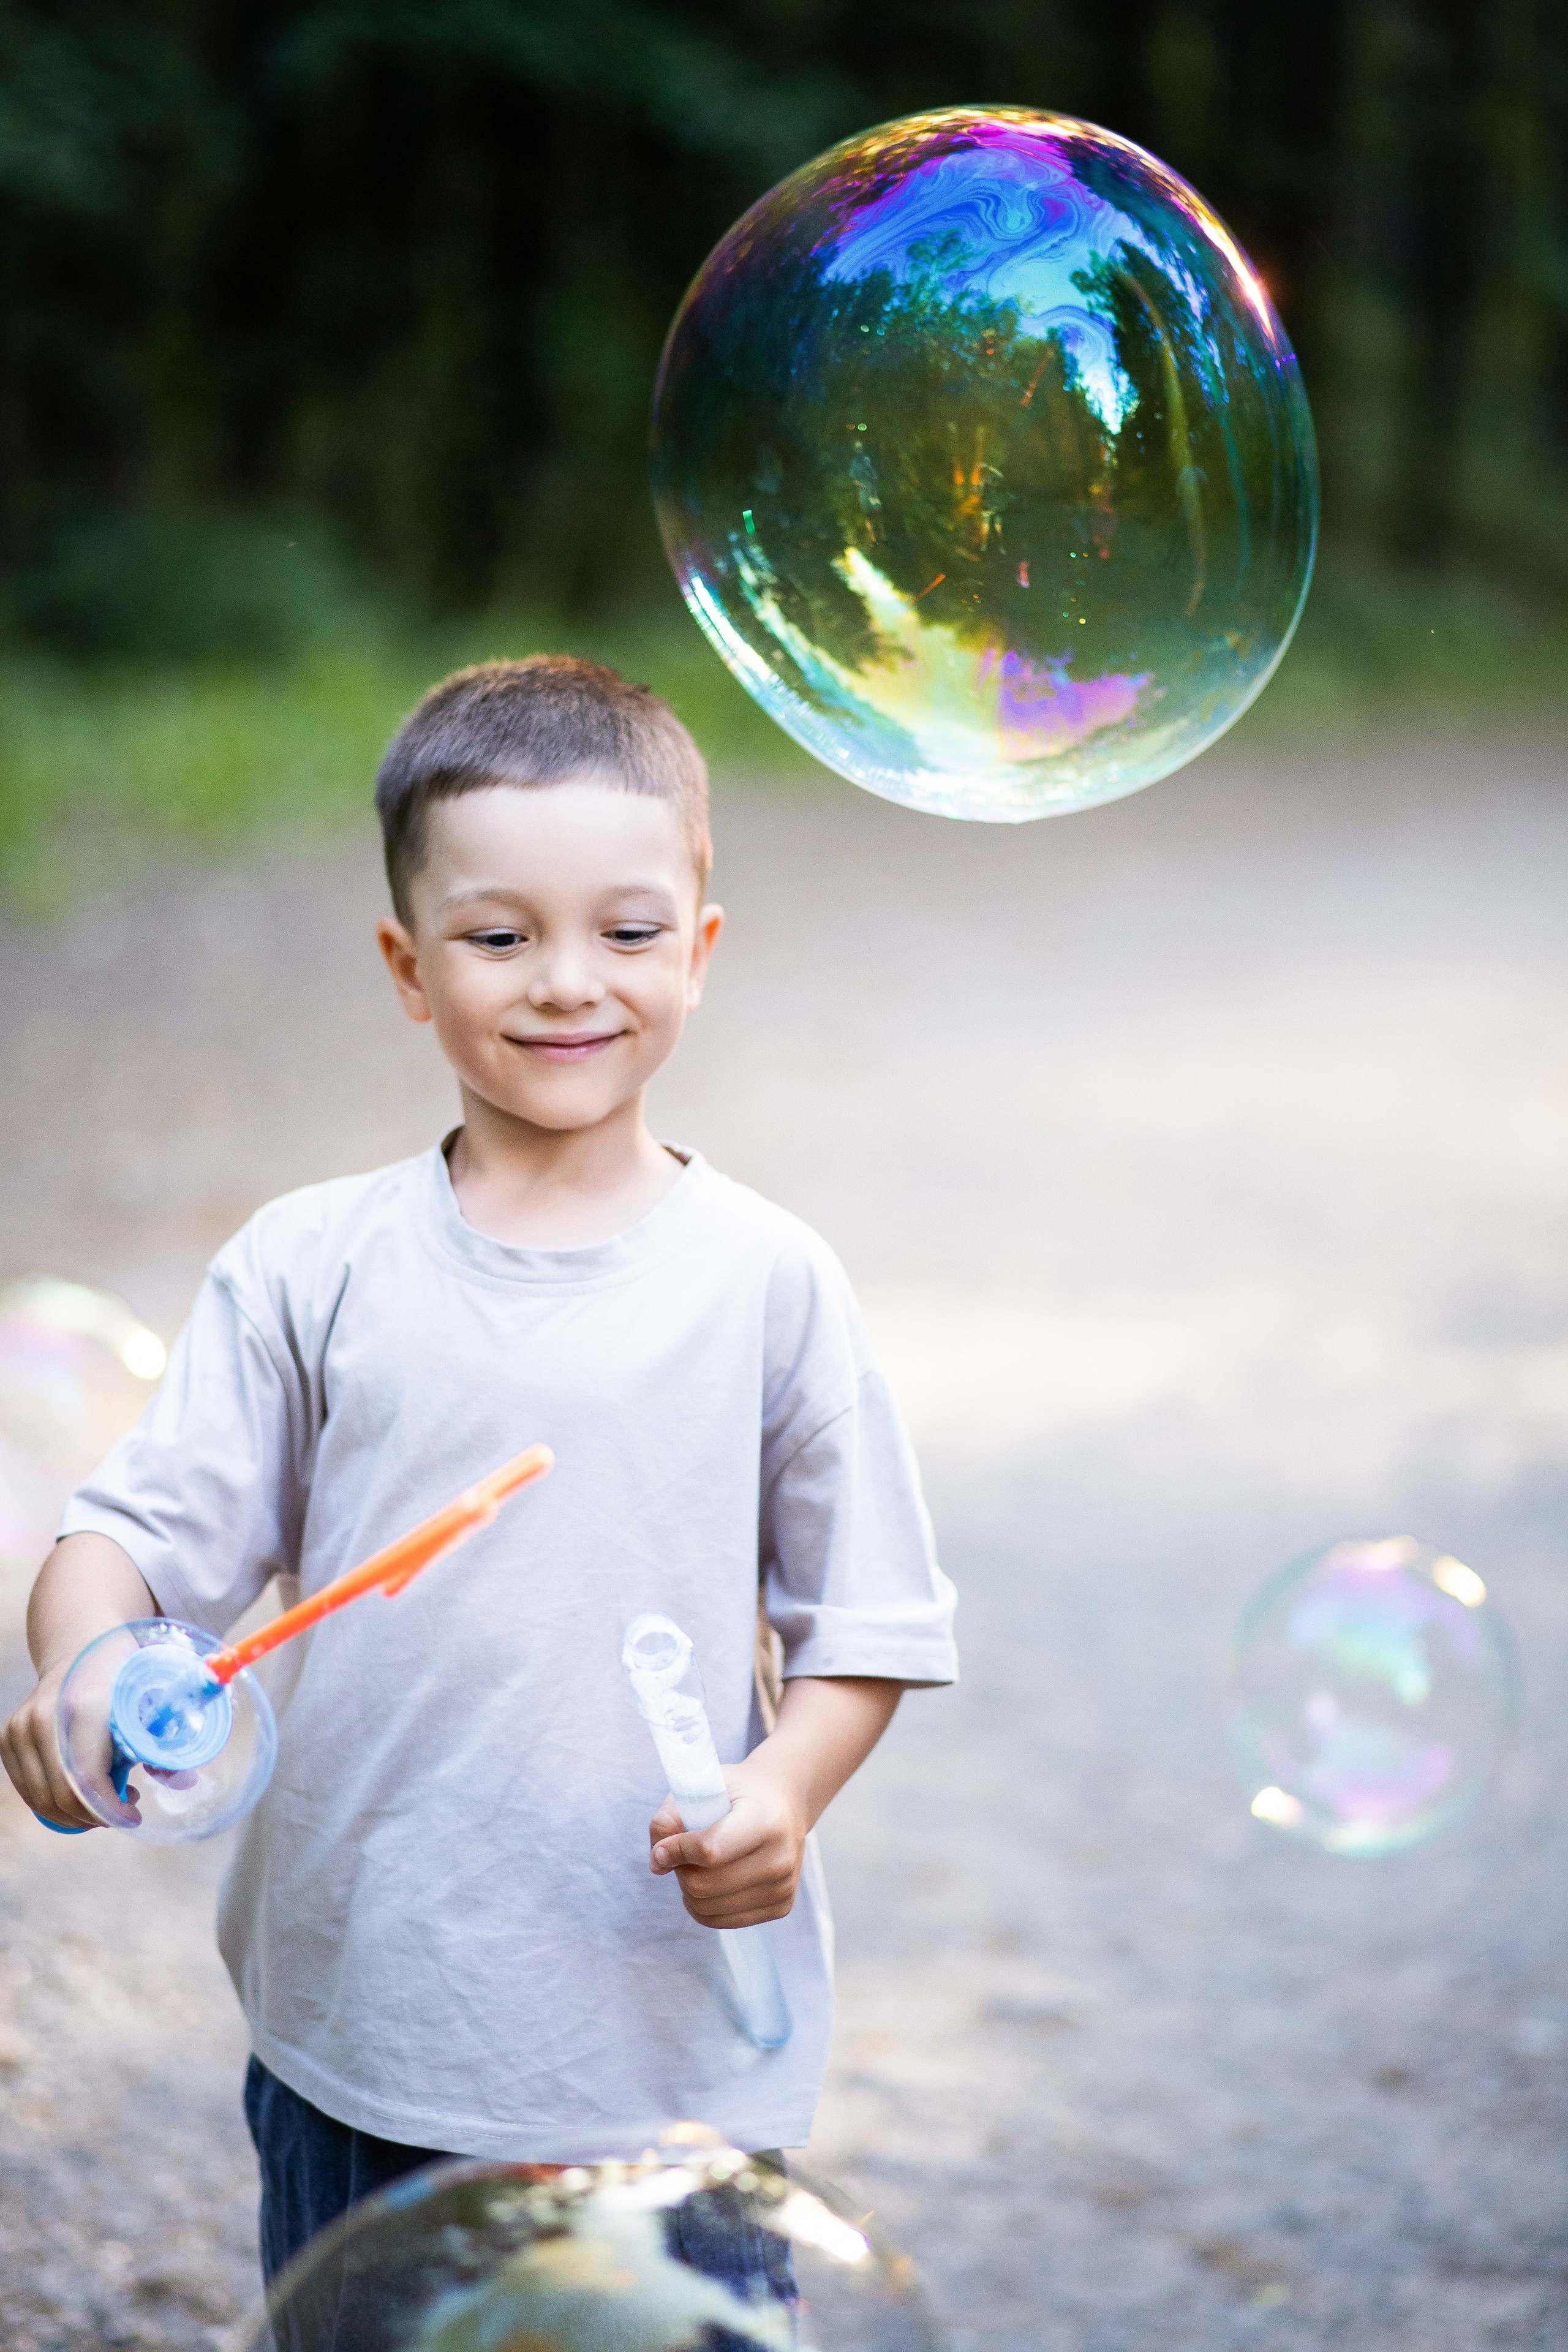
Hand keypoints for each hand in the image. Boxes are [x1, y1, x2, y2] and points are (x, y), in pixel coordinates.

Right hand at [2, 1532, 157, 1830]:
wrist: (81, 1645)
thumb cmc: (122, 1676)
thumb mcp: (151, 1703)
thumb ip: (164, 1745)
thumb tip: (186, 1782)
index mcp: (82, 1708)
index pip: (87, 1782)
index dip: (111, 1811)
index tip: (135, 1815)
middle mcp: (42, 1720)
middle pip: (61, 1799)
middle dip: (95, 1817)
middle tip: (123, 1810)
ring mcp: (19, 1730)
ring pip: (41, 1801)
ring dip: (76, 1814)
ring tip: (107, 1798)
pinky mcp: (8, 1740)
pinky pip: (29, 1790)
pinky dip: (55, 1801)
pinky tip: (83, 1788)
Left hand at [648, 1754, 805, 1928]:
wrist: (785, 1803)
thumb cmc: (736, 1794)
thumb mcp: (702, 1788)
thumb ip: (669, 1819)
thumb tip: (658, 1864)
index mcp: (764, 1820)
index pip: (710, 1851)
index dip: (678, 1850)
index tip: (663, 1847)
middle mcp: (780, 1857)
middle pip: (703, 1885)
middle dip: (681, 1870)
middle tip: (683, 1853)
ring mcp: (783, 1886)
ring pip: (707, 1909)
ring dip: (689, 1890)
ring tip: (698, 1866)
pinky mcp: (781, 1907)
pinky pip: (720, 1921)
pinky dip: (703, 1905)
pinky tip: (711, 1881)